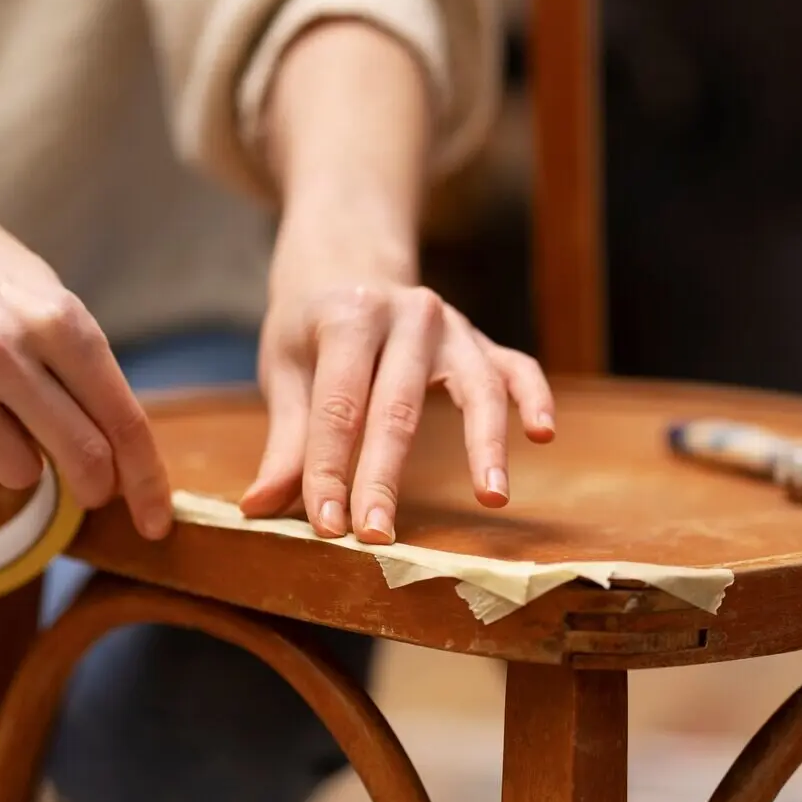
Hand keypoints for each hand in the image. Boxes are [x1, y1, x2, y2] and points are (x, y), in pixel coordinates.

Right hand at [0, 161, 171, 538]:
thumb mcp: (53, 305)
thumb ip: (87, 377)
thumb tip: (122, 464)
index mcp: (60, 321)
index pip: (122, 420)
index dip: (147, 479)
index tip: (157, 523)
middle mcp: (3, 348)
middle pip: (80, 455)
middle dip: (95, 486)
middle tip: (92, 488)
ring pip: (16, 470)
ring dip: (20, 458)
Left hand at [239, 258, 554, 544]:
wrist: (349, 264)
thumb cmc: (312, 329)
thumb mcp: (286, 370)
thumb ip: (285, 441)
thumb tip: (258, 507)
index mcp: (348, 316)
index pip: (338, 407)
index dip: (330, 471)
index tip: (327, 527)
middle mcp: (407, 314)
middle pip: (398, 407)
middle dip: (385, 476)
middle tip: (379, 536)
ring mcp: (452, 325)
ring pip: (473, 386)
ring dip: (484, 442)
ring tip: (491, 495)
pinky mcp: (482, 340)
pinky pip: (517, 367)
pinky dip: (534, 397)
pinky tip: (542, 434)